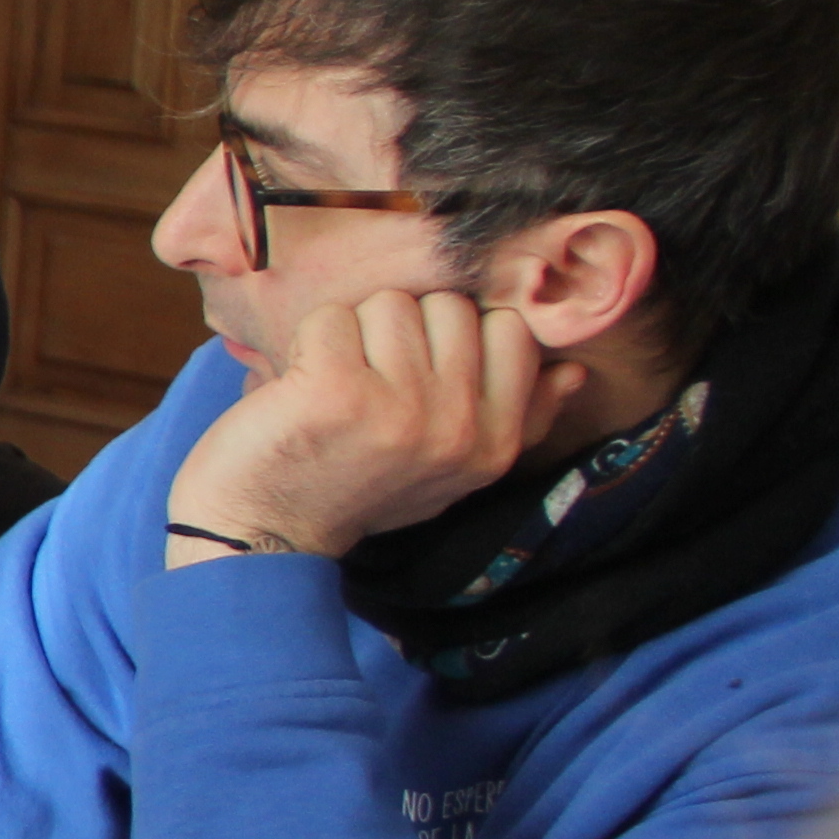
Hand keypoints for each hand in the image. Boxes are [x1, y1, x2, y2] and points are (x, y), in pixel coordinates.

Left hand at [166, 286, 584, 561]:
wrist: (265, 534)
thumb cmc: (356, 489)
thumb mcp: (451, 470)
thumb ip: (515, 420)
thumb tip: (573, 371)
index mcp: (493, 444)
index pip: (511, 332)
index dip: (457, 335)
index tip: (418, 371)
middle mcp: (457, 427)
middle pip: (449, 307)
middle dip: (402, 330)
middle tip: (368, 382)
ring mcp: (398, 408)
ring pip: (391, 304)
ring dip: (354, 334)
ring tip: (335, 386)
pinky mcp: (336, 389)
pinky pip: (333, 316)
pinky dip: (308, 341)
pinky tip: (300, 387)